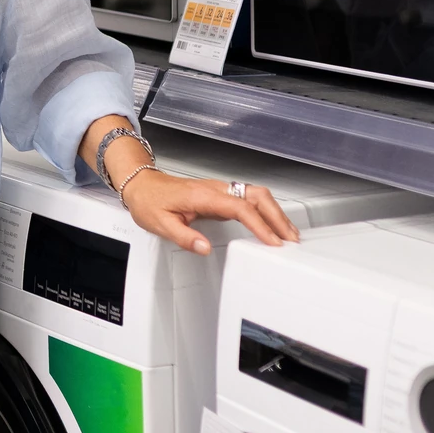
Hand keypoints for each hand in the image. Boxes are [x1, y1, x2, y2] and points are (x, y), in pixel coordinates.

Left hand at [120, 172, 299, 255]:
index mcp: (204, 196)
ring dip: (275, 212)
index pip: (240, 208)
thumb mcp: (161, 224)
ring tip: (288, 234)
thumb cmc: (150, 201)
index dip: (259, 224)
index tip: (272, 241)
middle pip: (257, 196)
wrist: (142, 185)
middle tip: (290, 239)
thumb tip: (205, 247)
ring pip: (256, 194)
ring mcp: (220, 190)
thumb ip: (184, 237)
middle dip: (277, 216)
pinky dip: (265, 211)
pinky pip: (249, 199)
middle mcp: (216, 189)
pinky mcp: (221, 194)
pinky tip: (271, 224)